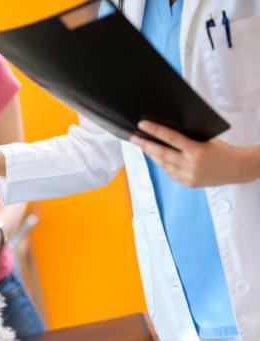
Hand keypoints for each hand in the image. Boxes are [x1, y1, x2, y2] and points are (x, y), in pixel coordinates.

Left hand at [130, 120, 259, 186]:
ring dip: (152, 155)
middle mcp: (191, 166)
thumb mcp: (206, 139)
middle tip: (134, 137)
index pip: (171, 138)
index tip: (142, 125)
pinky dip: (162, 164)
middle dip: (145, 145)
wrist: (237, 169)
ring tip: (143, 145)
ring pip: (163, 164)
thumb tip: (164, 134)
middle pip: (162, 154)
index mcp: (197, 151)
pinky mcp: (188, 184)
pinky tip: (156, 157)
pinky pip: (170, 173)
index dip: (155, 131)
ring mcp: (188, 176)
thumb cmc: (222, 150)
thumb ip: (187, 139)